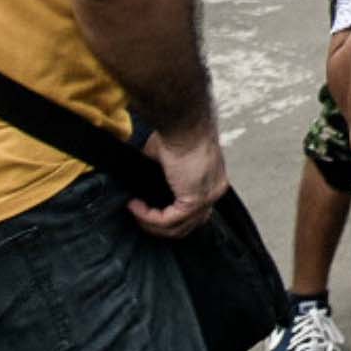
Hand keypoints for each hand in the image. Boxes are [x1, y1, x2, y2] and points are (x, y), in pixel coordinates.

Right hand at [131, 122, 228, 237]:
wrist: (184, 123)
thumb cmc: (177, 132)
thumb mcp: (165, 158)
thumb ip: (158, 175)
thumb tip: (140, 185)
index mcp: (213, 180)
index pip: (196, 211)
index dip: (170, 216)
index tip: (146, 209)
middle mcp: (215, 190)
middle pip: (188, 225)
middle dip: (160, 226)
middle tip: (138, 216)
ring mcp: (208, 197)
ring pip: (178, 228)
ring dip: (150, 224)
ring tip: (134, 210)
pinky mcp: (196, 200)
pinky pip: (168, 220)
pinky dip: (148, 217)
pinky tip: (135, 206)